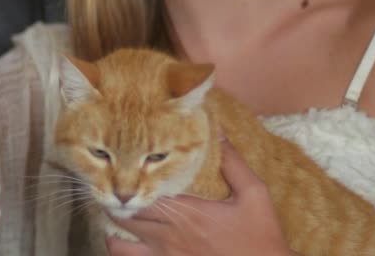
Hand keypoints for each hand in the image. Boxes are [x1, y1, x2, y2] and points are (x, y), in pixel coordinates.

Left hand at [106, 137, 292, 255]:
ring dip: (113, 229)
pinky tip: (124, 242)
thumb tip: (217, 130)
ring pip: (119, 245)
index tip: (127, 166)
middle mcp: (168, 235)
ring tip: (117, 216)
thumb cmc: (261, 236)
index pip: (144, 190)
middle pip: (126, 214)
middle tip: (116, 188)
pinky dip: (120, 251)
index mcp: (186, 211)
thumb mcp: (254, 194)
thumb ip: (233, 163)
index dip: (130, 178)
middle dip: (117, 200)